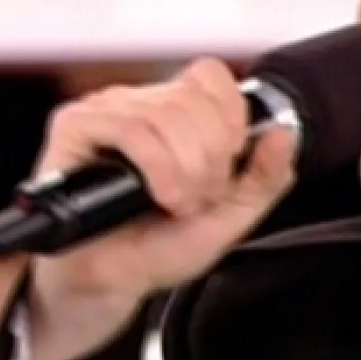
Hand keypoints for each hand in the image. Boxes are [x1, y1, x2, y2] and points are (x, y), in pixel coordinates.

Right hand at [31, 58, 296, 308]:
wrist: (113, 283)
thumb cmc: (160, 247)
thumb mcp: (230, 217)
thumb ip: (266, 177)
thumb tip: (285, 131)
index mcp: (176, 113)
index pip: (210, 76)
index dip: (230, 118)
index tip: (228, 164)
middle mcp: (140, 103)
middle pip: (195, 99)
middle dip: (211, 159)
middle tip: (200, 197)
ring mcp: (107, 111)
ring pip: (167, 114)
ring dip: (185, 170)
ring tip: (178, 203)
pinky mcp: (75, 126)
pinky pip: (131, 128)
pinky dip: (158, 167)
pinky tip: (159, 196)